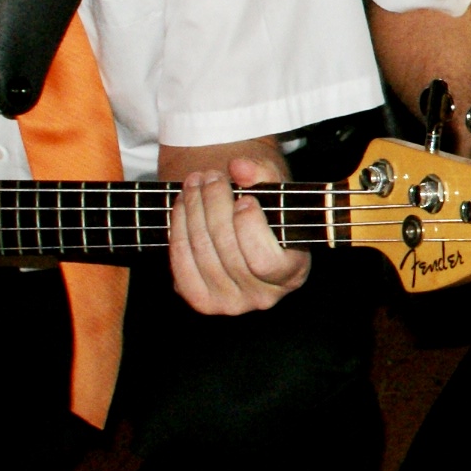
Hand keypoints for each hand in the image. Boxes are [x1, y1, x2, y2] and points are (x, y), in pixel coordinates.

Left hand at [168, 156, 310, 313]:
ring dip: (194, 210)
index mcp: (291, 274)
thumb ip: (263, 173)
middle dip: (215, 205)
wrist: (244, 232)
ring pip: (202, 253)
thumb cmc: (266, 209)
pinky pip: (181, 265)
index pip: (264, 261)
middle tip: (210, 176)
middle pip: (228, 251)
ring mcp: (230, 303)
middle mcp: (262, 296)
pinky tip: (182, 206)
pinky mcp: (201, 300)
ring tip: (195, 182)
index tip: (244, 199)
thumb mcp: (273, 188)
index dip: (249, 228)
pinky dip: (178, 231)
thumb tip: (240, 167)